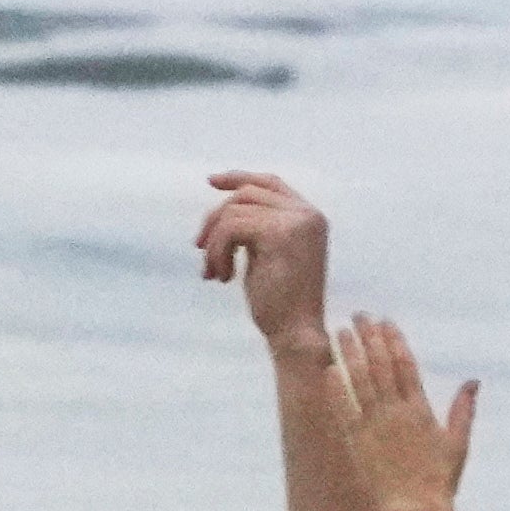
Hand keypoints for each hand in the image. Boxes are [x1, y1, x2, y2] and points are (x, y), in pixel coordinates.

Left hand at [198, 170, 329, 353]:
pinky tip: (222, 277)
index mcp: (309, 217)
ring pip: (234, 211)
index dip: (239, 178)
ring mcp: (296, 222)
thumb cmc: (281, 302)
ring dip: (214, 243)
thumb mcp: (269, 255)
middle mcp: (307, 214)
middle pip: (247, 194)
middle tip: (200, 248)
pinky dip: (218, 251)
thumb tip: (224, 210)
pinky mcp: (279, 234)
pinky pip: (231, 227)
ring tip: (214, 272)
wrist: (295, 333)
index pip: (269, 182)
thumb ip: (259, 227)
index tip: (211, 181)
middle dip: (215, 218)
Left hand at [332, 315, 477, 510]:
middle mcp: (396, 412)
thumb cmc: (440, 480)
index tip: (385, 321)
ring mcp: (375, 425)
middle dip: (369, 337)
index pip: (405, 365)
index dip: (394, 340)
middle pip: (379, 365)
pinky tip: (328, 368)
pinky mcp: (358, 441)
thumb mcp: (458, 443)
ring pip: (359, 380)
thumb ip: (463, 410)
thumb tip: (473, 382)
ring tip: (340, 332)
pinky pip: (344, 409)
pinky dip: (335, 388)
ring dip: (349, 353)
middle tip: (358, 316)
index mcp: (420, 410)